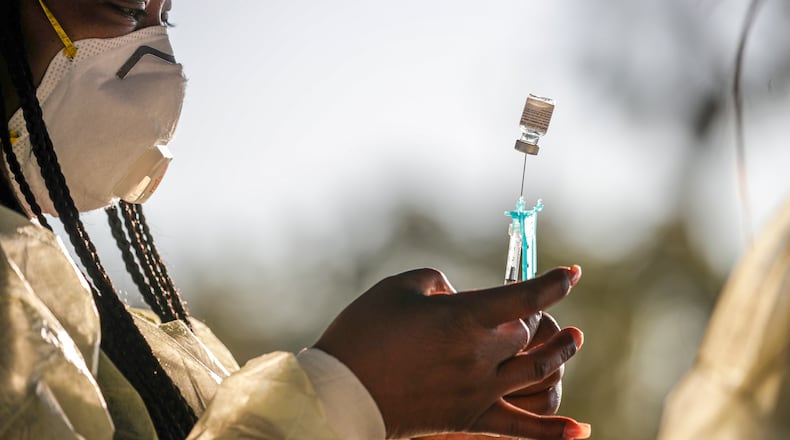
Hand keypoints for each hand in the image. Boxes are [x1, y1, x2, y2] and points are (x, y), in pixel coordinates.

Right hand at [314, 266, 590, 438]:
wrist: (342, 392)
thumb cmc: (365, 331)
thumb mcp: (399, 287)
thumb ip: (439, 281)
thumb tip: (459, 296)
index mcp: (464, 318)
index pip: (524, 297)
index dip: (554, 283)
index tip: (574, 274)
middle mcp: (480, 356)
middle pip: (526, 332)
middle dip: (531, 315)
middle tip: (523, 306)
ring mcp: (478, 390)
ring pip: (536, 370)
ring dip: (560, 353)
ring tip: (575, 338)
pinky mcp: (469, 417)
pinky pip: (521, 427)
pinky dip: (553, 430)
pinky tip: (580, 431)